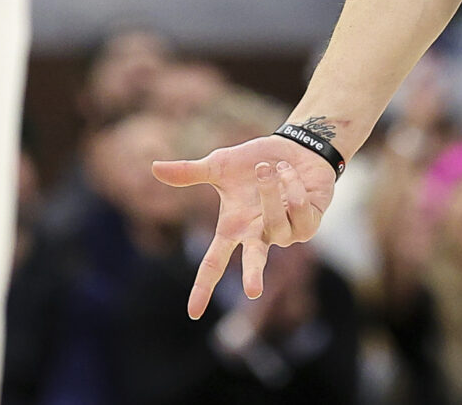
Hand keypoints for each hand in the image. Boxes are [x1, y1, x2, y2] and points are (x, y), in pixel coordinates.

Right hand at [151, 133, 338, 316]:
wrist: (293, 148)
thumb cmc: (253, 161)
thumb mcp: (218, 166)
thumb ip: (188, 174)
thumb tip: (153, 168)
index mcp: (233, 228)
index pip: (213, 263)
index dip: (203, 287)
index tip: (193, 313)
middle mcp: (258, 235)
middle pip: (254, 260)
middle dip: (253, 274)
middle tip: (253, 291)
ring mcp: (285, 232)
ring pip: (276, 220)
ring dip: (269, 189)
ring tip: (267, 168)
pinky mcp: (308, 223)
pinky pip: (298, 207)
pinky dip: (291, 185)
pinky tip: (289, 173)